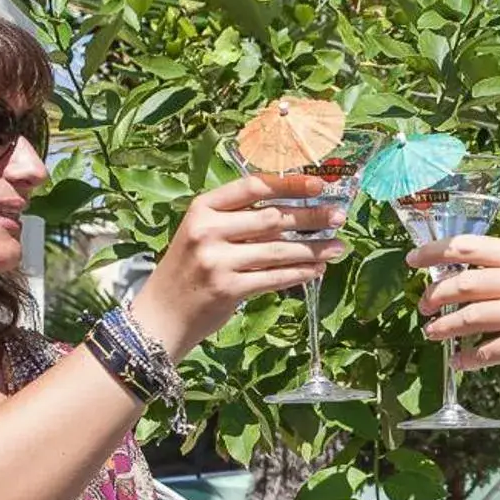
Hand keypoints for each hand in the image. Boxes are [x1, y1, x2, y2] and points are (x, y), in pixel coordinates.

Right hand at [129, 174, 345, 354]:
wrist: (159, 316)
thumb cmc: (187, 271)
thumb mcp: (201, 234)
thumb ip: (237, 221)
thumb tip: (293, 213)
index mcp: (202, 208)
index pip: (253, 186)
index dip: (289, 183)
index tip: (319, 185)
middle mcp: (208, 230)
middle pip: (272, 218)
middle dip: (311, 217)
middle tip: (339, 215)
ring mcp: (217, 261)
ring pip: (279, 250)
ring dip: (313, 249)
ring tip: (338, 246)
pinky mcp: (228, 289)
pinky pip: (275, 277)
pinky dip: (300, 273)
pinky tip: (317, 269)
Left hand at [407, 236, 499, 403]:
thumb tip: (455, 275)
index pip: (473, 245)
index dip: (436, 252)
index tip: (412, 260)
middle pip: (466, 281)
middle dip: (436, 294)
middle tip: (423, 306)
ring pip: (469, 315)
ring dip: (444, 327)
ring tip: (432, 333)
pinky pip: (483, 349)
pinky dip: (466, 357)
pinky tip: (460, 361)